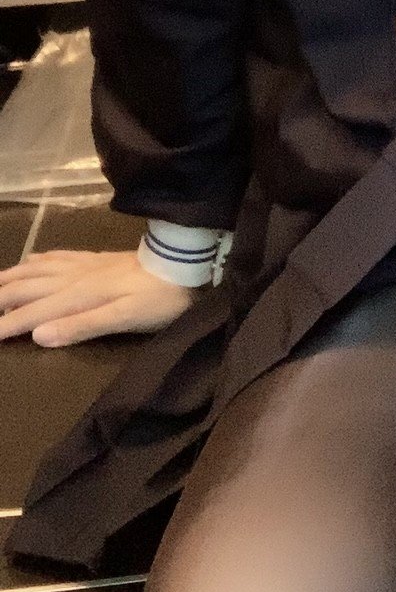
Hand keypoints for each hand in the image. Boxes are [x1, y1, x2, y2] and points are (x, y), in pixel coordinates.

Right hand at [0, 249, 200, 345]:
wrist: (181, 265)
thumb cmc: (156, 300)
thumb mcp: (124, 318)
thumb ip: (82, 326)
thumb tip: (38, 335)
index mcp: (78, 295)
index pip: (32, 312)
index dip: (6, 325)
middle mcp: (74, 276)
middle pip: (27, 287)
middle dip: (0, 298)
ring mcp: (83, 264)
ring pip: (37, 269)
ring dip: (11, 277)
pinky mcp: (95, 258)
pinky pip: (57, 256)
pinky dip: (37, 259)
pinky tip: (30, 259)